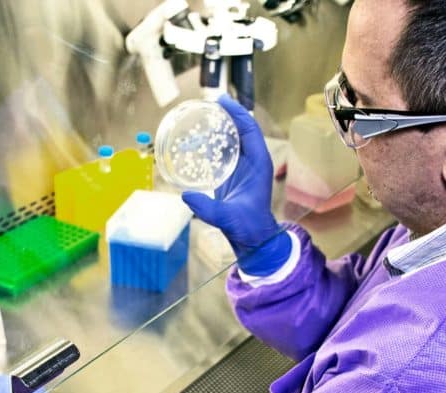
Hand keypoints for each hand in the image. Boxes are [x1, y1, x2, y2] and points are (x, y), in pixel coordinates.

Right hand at [182, 95, 290, 275]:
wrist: (253, 239)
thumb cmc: (248, 227)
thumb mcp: (229, 218)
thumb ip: (208, 209)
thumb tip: (186, 196)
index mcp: (259, 164)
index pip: (250, 130)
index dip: (237, 113)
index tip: (222, 101)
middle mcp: (253, 161)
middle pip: (241, 129)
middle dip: (226, 114)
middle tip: (207, 102)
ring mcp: (243, 167)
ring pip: (233, 139)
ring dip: (219, 126)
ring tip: (200, 116)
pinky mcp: (233, 174)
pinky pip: (224, 151)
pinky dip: (212, 142)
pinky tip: (197, 138)